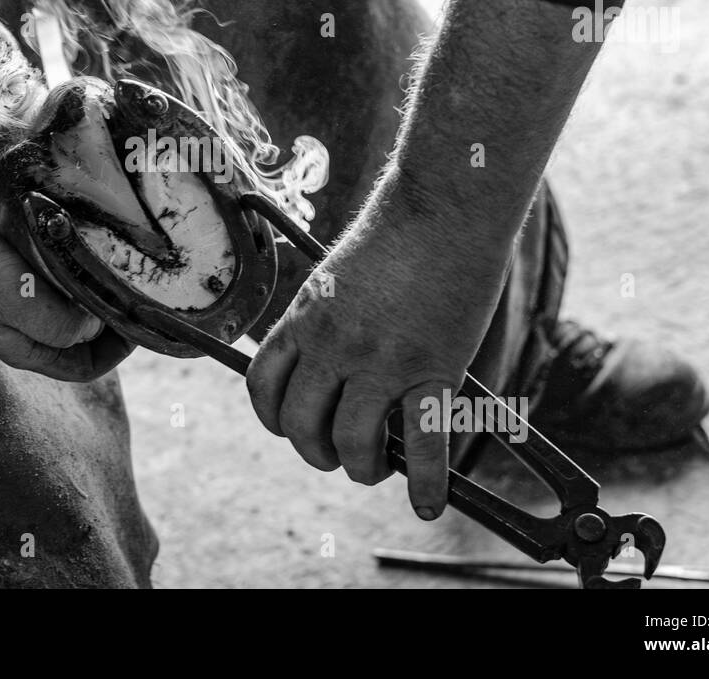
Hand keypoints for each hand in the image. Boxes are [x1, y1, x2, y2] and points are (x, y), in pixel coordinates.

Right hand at [0, 186, 131, 380]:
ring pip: (68, 294)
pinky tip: (90, 236)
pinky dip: (73, 255)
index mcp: (24, 346)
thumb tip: (98, 324)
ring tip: (121, 258)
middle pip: (79, 331)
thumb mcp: (20, 306)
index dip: (117, 352)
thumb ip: (63, 324)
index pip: (83, 366)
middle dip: (110, 313)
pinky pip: (53, 262)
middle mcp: (20, 323)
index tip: (140, 323)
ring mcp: (13, 290)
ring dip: (93, 280)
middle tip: (138, 283)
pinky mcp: (9, 257)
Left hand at [246, 195, 513, 517]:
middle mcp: (331, 345)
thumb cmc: (397, 233)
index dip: (276, 419)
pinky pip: (425, 442)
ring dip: (362, 467)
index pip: (264, 388)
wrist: (444, 205)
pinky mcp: (431, 369)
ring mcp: (380, 361)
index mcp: (303, 319)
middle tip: (340, 453)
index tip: (296, 427)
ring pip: (352, 443)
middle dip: (317, 452)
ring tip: (376, 467)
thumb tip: (337, 371)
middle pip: (301, 426)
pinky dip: (427, 482)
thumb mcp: (337, 274)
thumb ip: (329, 322)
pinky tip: (429, 503)